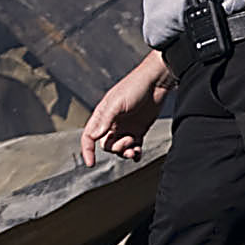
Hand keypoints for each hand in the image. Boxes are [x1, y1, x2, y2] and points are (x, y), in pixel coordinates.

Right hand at [80, 50, 171, 167]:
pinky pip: (134, 147)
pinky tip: (138, 154)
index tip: (91, 163)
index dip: (87, 150)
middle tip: (128, 141)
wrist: (156, 82)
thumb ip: (105, 120)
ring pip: (120, 149)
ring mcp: (126, 127)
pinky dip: (135, 153)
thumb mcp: (117, 103)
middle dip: (116, 148)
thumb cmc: (134, 87)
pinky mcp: (139, 130)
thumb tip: (94, 136)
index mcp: (102, 116)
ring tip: (135, 149)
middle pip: (107, 146)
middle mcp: (112, 124)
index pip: (89, 136)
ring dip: (126, 152)